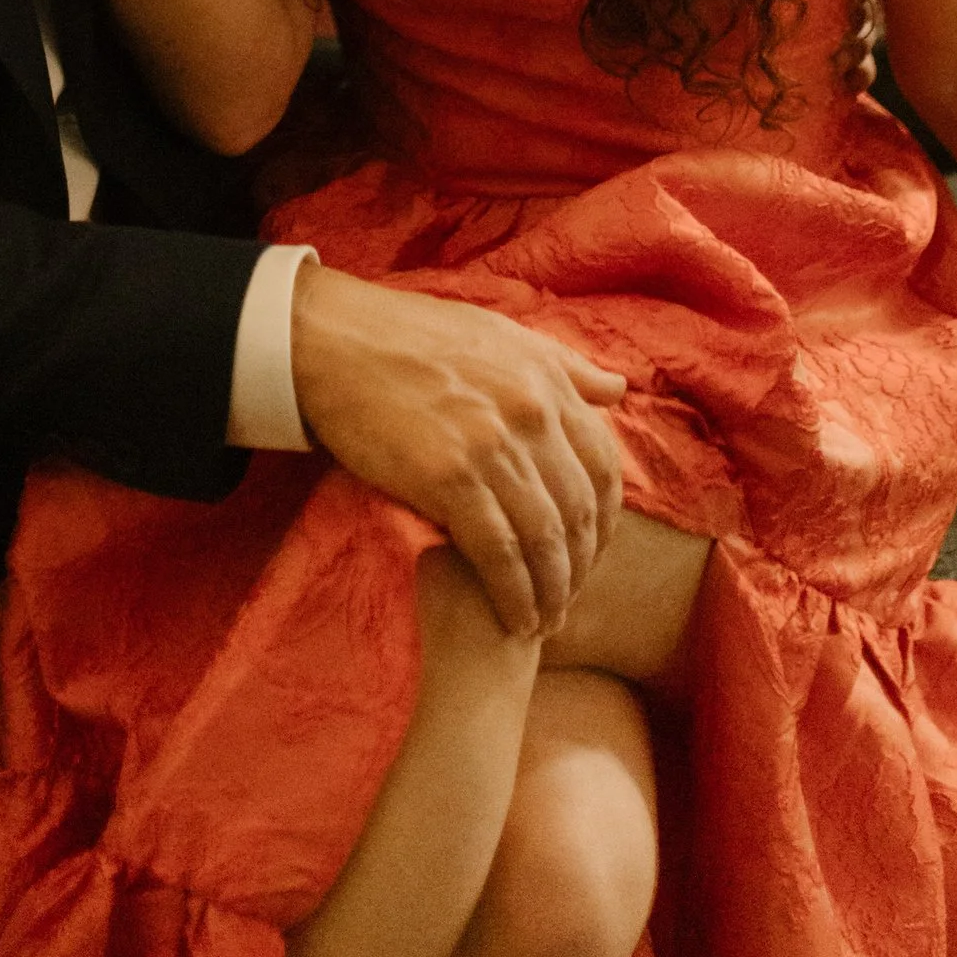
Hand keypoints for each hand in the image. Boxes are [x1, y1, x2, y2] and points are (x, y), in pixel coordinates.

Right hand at [290, 265, 625, 639]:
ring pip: (544, 539)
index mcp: (545, 380)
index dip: (605, 520)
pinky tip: (514, 620)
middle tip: (569, 600)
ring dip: (552, 592)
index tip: (592, 552)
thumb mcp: (501, 333)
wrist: (337, 342)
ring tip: (545, 622)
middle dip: (581, 566)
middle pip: (578, 510)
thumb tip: (619, 390)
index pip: (602, 466)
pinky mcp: (448, 478)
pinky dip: (514, 595)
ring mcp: (491, 446)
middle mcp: (530, 414)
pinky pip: (498, 553)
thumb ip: (564, 367)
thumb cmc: (412, 336)